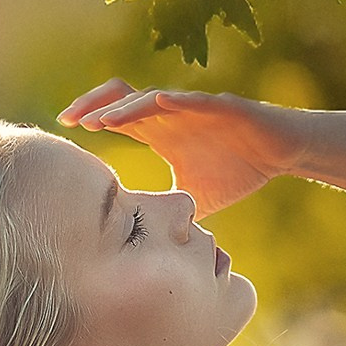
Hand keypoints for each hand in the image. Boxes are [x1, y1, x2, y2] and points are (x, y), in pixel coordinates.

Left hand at [56, 78, 297, 217]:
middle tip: (68, 117)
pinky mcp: (225, 107)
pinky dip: (177, 101)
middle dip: (95, 104)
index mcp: (160, 131)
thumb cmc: (238, 169)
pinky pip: (197, 101)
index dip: (91, 116)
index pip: (117, 117)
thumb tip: (146, 247)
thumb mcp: (193, 197)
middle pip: (124, 98)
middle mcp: (172, 114)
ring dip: (127, 110)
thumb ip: (168, 212)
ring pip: (154, 99)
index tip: (65, 126)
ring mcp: (196, 108)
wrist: (281, 153)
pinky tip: (158, 102)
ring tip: (103, 121)